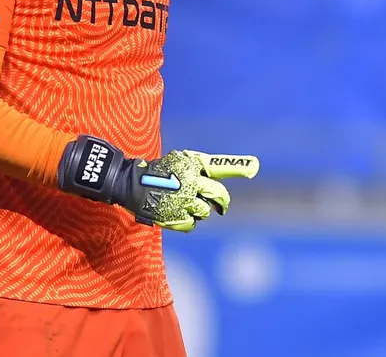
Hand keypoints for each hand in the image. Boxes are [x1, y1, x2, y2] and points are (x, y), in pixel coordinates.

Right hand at [58, 135, 259, 231]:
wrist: (130, 183)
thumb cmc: (163, 170)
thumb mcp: (186, 160)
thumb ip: (215, 165)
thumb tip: (254, 166)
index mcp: (193, 166)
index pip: (219, 166)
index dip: (239, 167)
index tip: (254, 167)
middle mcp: (189, 182)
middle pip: (218, 196)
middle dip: (220, 202)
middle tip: (219, 205)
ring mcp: (181, 200)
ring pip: (204, 212)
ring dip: (199, 210)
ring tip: (184, 203)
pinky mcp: (173, 216)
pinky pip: (191, 224)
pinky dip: (187, 220)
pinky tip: (176, 211)